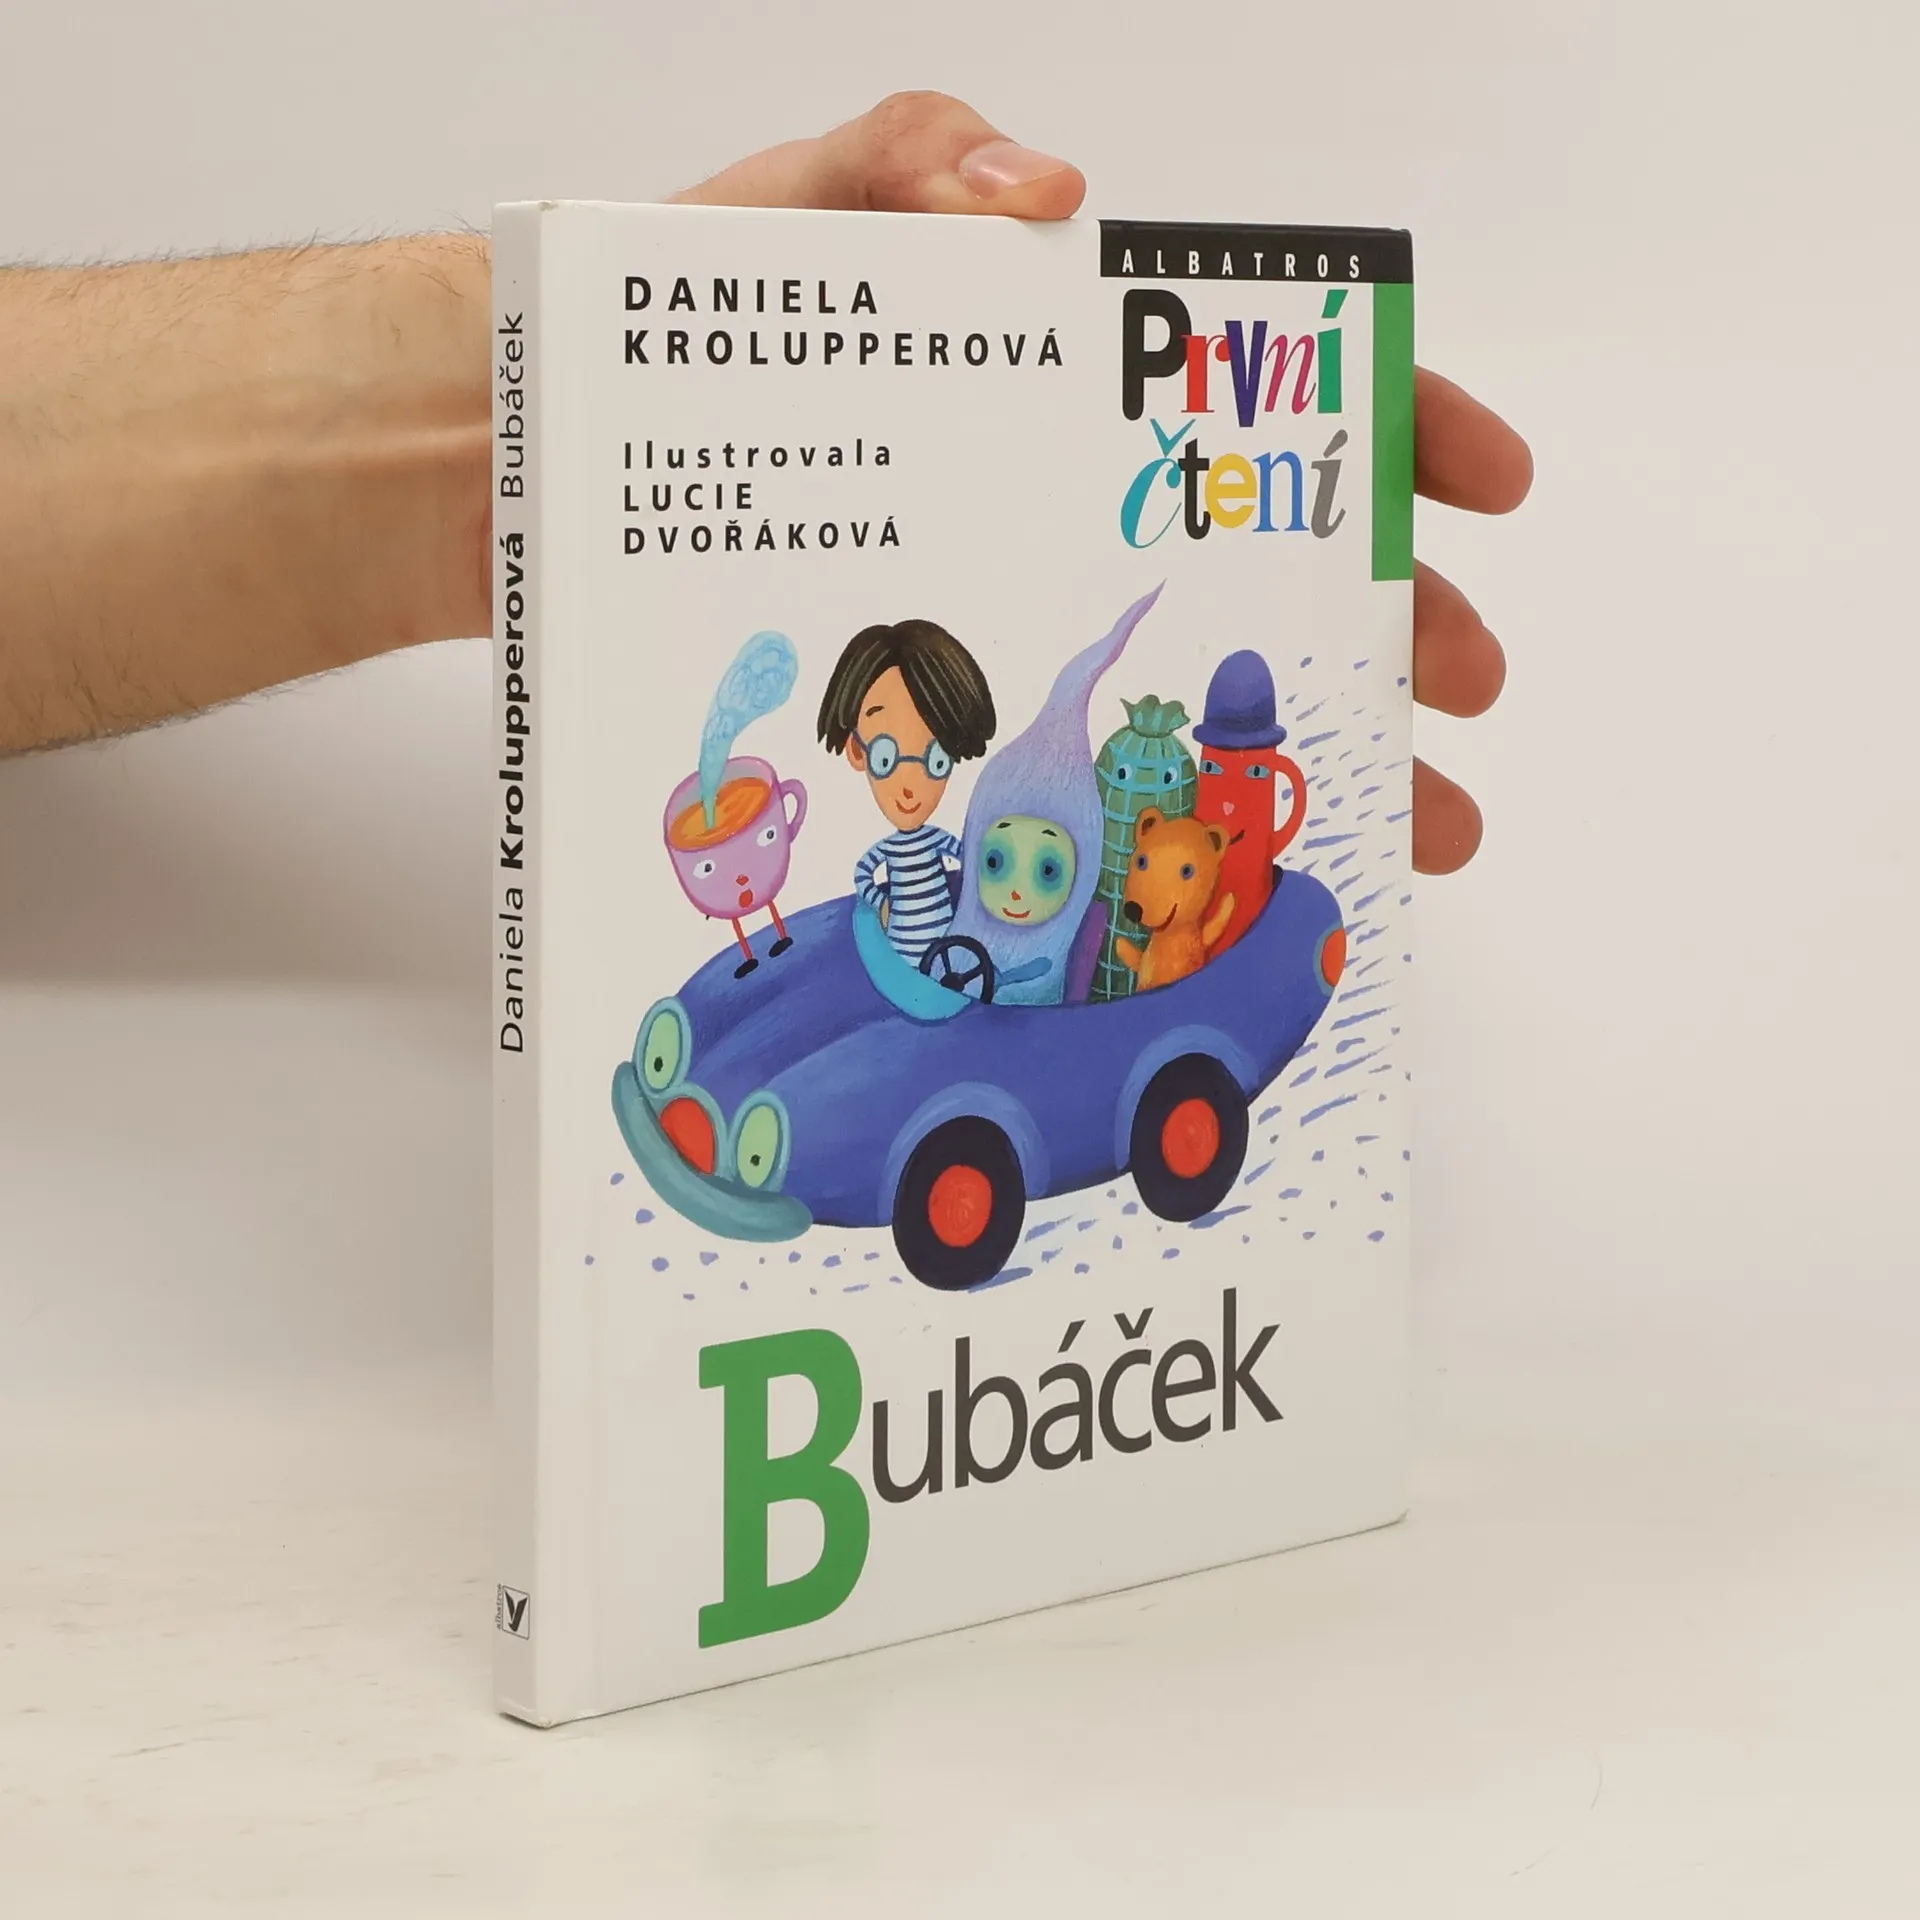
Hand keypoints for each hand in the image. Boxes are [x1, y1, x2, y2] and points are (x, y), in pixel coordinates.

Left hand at [677, 92, 1529, 875]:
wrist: (531, 481)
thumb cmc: (662, 345)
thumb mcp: (781, 219)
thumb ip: (905, 166)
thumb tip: (1052, 197)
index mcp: (1052, 376)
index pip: (1258, 388)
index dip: (1390, 421)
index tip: (1483, 484)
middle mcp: (1054, 500)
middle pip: (1264, 554)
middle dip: (1387, 618)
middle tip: (1457, 693)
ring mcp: (1009, 608)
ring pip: (1194, 680)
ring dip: (1310, 750)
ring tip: (1406, 824)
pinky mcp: (945, 708)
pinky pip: (1085, 766)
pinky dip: (1172, 817)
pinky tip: (1226, 868)